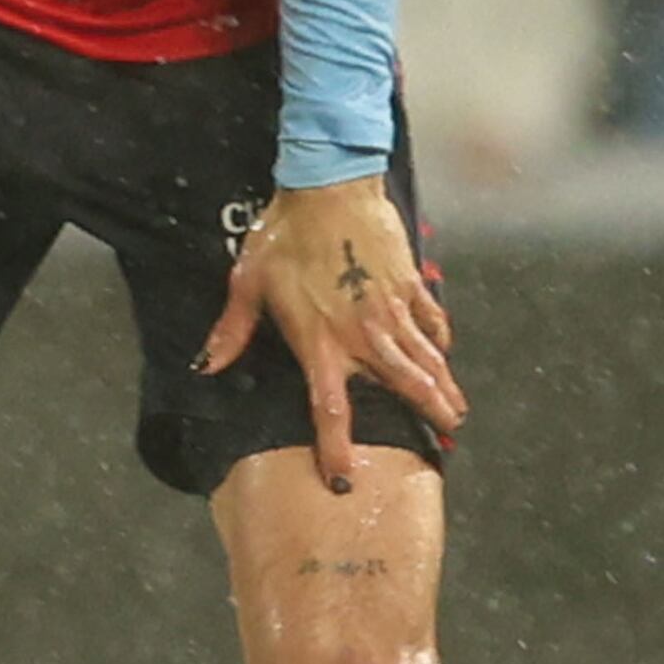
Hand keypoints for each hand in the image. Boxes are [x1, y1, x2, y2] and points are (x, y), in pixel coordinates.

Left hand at [200, 175, 464, 493]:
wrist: (329, 185)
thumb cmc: (284, 233)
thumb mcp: (249, 281)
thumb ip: (232, 330)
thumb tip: (205, 367)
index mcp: (320, 341)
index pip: (330, 408)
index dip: (336, 447)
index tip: (344, 478)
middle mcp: (363, 334)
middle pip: (403, 387)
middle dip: (428, 414)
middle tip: (446, 437)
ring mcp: (391, 310)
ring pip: (425, 359)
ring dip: (443, 386)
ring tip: (458, 411)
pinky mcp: (408, 285)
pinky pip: (431, 320)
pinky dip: (441, 339)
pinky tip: (446, 352)